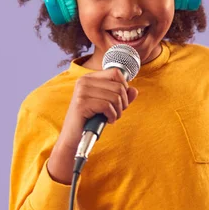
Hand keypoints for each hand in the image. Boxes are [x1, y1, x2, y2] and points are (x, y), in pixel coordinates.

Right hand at [47, 68, 137, 183]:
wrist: (74, 137)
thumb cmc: (91, 120)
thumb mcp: (109, 106)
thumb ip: (121, 97)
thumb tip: (134, 91)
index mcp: (89, 78)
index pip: (115, 73)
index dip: (124, 87)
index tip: (120, 100)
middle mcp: (84, 81)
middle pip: (118, 86)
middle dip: (123, 103)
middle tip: (117, 113)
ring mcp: (82, 92)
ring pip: (115, 97)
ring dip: (118, 111)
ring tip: (112, 117)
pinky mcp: (81, 104)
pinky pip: (107, 106)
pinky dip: (112, 116)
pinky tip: (108, 121)